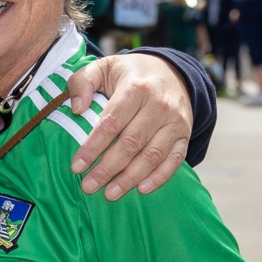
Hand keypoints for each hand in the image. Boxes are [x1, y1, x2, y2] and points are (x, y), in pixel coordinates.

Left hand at [66, 53, 192, 200]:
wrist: (171, 71)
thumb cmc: (128, 74)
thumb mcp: (102, 67)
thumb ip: (82, 82)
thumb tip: (76, 109)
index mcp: (136, 88)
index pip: (111, 122)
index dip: (93, 147)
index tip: (76, 166)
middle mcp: (159, 105)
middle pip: (131, 143)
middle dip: (108, 168)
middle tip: (88, 186)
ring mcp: (175, 121)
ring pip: (153, 155)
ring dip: (130, 178)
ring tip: (110, 194)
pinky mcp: (185, 134)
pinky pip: (175, 159)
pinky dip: (160, 177)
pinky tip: (141, 189)